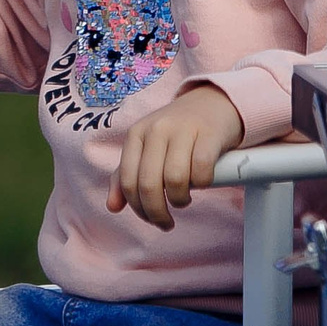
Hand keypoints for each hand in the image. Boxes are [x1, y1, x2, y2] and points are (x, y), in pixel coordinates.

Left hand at [108, 83, 245, 230]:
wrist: (214, 102)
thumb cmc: (178, 133)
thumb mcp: (147, 148)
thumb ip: (127, 176)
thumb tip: (112, 206)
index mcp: (136, 134)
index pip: (127, 181)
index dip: (138, 208)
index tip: (151, 219)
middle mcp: (156, 129)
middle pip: (149, 184)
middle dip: (157, 212)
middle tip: (166, 222)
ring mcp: (182, 129)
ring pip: (175, 180)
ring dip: (180, 200)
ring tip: (184, 199)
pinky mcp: (209, 133)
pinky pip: (202, 170)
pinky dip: (202, 184)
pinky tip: (202, 182)